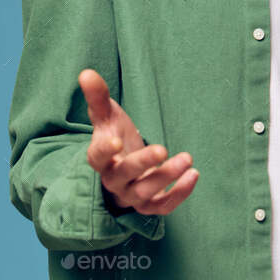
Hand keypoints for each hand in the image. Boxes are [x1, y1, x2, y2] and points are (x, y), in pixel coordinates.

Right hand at [80, 68, 198, 215]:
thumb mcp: (108, 115)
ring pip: (145, 193)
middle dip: (142, 164)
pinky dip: (179, 195)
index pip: (96, 158)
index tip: (115, 140)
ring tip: (187, 159)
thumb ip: (98, 96)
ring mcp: (131, 194)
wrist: (126, 164)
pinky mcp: (149, 204)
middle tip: (162, 149)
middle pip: (123, 176)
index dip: (104, 151)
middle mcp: (113, 179)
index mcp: (100, 158)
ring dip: (166, 177)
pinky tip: (193, 175)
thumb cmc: (115, 135)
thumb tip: (86, 73)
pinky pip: (162, 207)